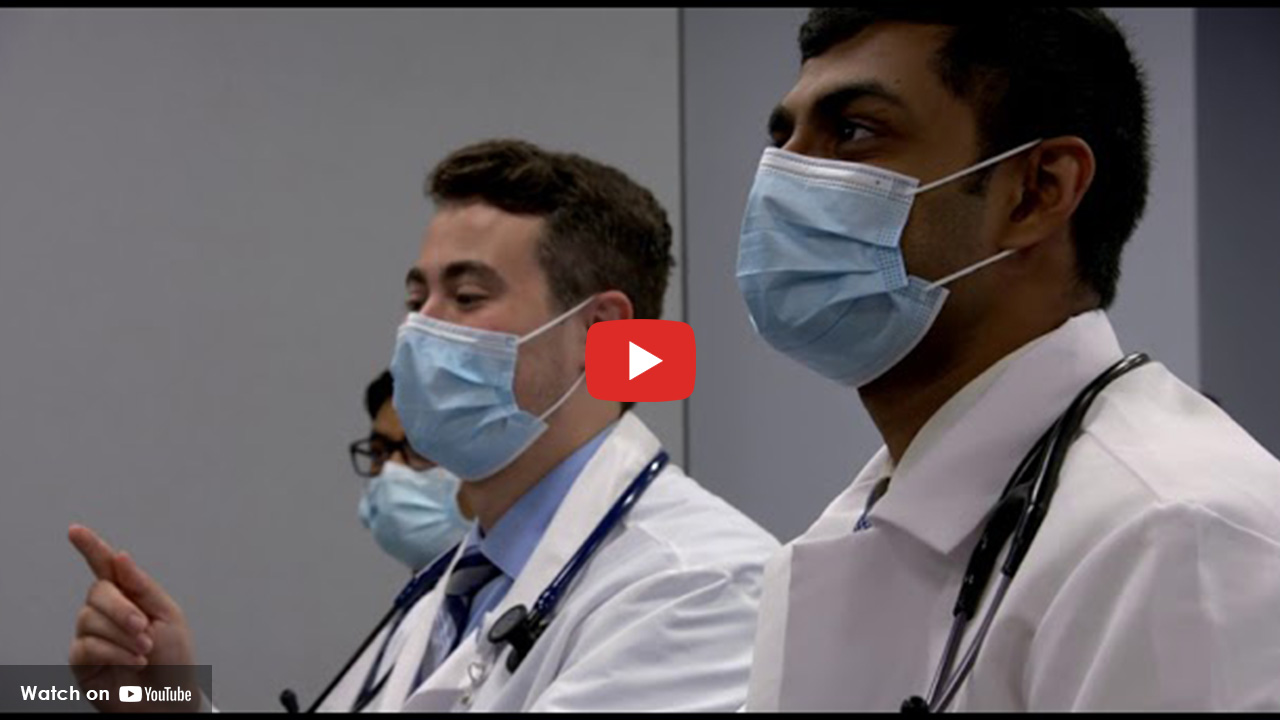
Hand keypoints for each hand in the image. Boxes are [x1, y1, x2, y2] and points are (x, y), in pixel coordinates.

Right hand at [67, 524, 199, 711]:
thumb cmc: (173, 658)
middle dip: (122, 609)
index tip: (75, 530)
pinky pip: (88, 646)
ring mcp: (90, 635)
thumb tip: (119, 556)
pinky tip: (133, 662)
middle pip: (98, 592)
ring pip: (91, 619)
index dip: (89, 547)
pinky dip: (115, 652)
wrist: (169, 698)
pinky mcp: (81, 660)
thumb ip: (141, 586)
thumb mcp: (167, 616)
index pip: (104, 566)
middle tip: (144, 628)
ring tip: (144, 650)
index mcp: (129, 595)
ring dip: (123, 635)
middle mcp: (106, 612)